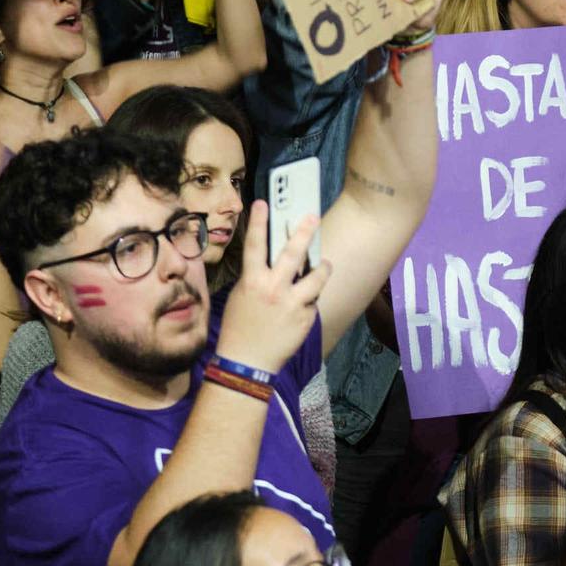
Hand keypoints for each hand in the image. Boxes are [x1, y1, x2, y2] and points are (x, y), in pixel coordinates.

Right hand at [214, 201, 330, 373]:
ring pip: (316, 277)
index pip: (255, 245)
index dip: (259, 221)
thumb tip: (275, 261)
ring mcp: (292, 304)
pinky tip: (304, 306)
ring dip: (323, 268)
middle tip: (313, 217)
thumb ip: (258, 278)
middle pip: (293, 254)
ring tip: (324, 265)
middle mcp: (274, 289)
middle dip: (304, 232)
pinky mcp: (306, 318)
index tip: (263, 202)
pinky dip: (311, 299)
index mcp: (252, 282)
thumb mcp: (242, 297)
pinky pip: (314, 301)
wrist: (247, 362)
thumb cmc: (240, 327)